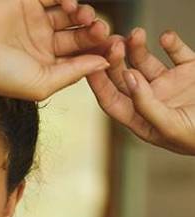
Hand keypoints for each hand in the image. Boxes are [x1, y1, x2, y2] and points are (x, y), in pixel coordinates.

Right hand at [0, 0, 112, 100]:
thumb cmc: (0, 75)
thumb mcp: (42, 84)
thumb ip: (74, 74)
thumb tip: (105, 65)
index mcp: (46, 66)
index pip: (80, 57)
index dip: (100, 52)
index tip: (115, 49)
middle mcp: (43, 43)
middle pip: (80, 34)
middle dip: (95, 32)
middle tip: (101, 31)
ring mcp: (37, 20)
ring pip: (72, 13)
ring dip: (84, 13)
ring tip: (83, 16)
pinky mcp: (29, 0)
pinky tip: (70, 4)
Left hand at [85, 27, 194, 154]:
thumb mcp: (169, 126)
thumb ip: (145, 104)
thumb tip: (127, 77)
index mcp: (140, 120)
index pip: (112, 101)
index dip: (99, 84)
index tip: (89, 64)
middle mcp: (151, 101)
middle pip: (124, 77)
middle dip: (116, 59)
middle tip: (112, 41)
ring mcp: (170, 85)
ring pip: (145, 61)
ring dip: (138, 47)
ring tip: (136, 33)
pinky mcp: (190, 70)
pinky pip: (176, 51)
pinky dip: (171, 42)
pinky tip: (166, 37)